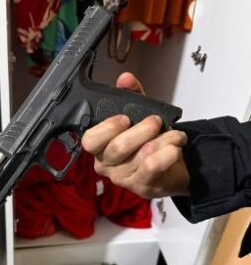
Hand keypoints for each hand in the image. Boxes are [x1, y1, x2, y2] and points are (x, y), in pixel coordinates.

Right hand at [82, 72, 189, 197]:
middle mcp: (106, 164)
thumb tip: (125, 78)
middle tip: (156, 122)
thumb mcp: (139, 116)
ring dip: (164, 140)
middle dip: (141, 130)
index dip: (107, 128)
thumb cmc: (150, 142)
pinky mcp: (142, 186)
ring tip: (175, 135)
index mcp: (100, 147)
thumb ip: (132, 96)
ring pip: (140, 155)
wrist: (173, 168)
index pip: (89, 140)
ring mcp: (123, 178)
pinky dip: (168, 153)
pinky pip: (153, 167)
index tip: (125, 118)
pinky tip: (175, 147)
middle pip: (116, 148)